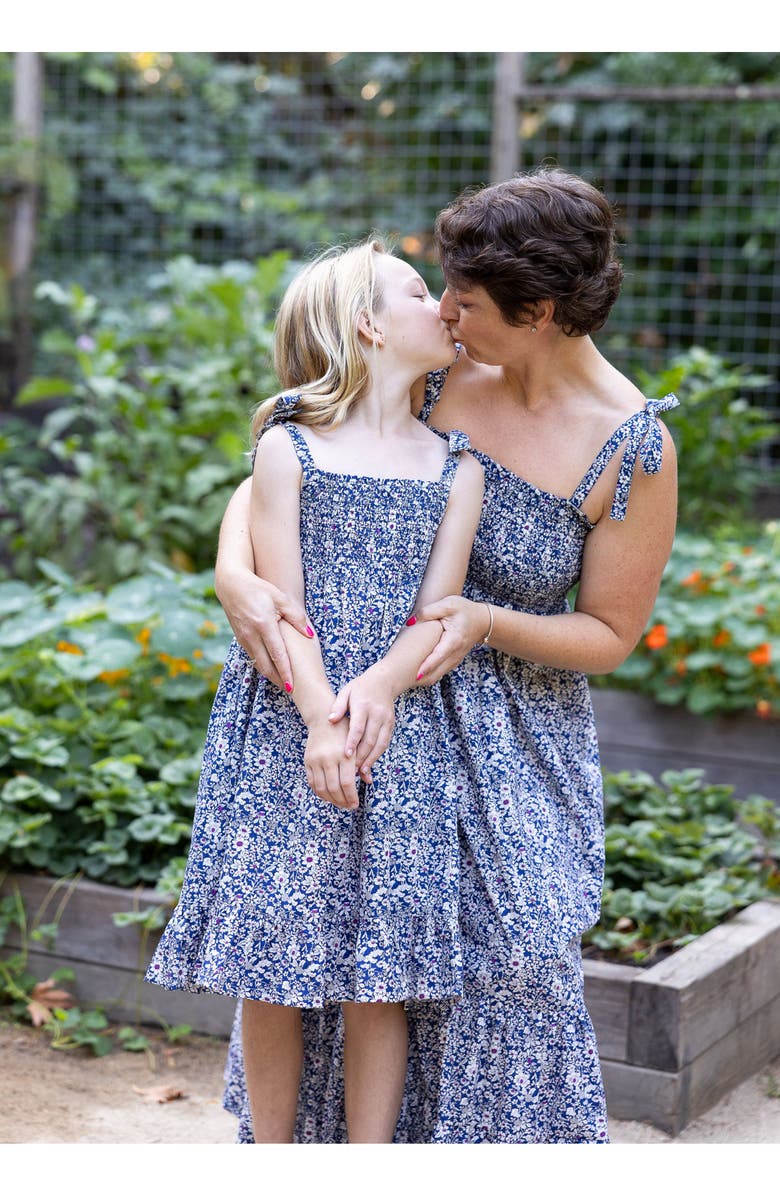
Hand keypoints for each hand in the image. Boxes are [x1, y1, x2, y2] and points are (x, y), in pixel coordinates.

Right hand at [215, 568, 311, 691]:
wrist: (231, 585)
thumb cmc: (260, 589)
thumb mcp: (281, 598)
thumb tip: (309, 635)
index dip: (285, 672)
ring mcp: (243, 638)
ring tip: (284, 683)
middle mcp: (252, 634)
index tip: (292, 686)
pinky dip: (263, 665)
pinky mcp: (239, 639)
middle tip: (291, 690)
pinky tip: (273, 670)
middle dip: (278, 680)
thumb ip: (297, 617)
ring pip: (258, 663)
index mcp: (264, 624)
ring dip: (271, 675)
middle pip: (266, 665)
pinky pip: (253, 657)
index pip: (277, 654)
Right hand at [304, 718, 359, 809]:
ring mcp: (316, 760)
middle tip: (349, 806)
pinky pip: (312, 783)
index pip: (347, 783)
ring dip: (331, 800)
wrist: (323, 718)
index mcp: (344, 754)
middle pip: (334, 788)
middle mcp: (328, 758)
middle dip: (343, 801)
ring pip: (322, 788)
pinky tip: (328, 796)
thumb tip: (369, 781)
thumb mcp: (356, 744)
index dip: (351, 797)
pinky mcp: (307, 761)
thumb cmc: (345, 731)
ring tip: (340, 803)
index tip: (356, 803)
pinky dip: (320, 793)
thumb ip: (362, 763)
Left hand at [328, 665, 395, 783]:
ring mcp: (386, 720)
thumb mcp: (345, 692)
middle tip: (351, 771)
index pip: (358, 727)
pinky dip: (377, 755)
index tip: (346, 755)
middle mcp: (377, 714)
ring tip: (362, 772)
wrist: (383, 681)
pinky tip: (369, 764)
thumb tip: (330, 720)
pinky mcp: (391, 725)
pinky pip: (384, 743)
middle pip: (369, 740)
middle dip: (361, 757)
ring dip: (371, 759)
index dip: (352, 742)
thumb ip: (338, 706)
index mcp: (363, 706)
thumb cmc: (359, 688)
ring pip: (379, 744)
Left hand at [410, 596, 487, 683]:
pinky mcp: (452, 662)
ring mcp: (455, 660)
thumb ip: (428, 611)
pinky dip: (428, 675)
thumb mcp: (448, 604)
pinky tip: (414, 676)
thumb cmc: (463, 610)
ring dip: (424, 679)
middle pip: (437, 671)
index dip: (428, 666)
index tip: (416, 675)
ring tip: (405, 681)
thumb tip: (410, 621)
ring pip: (438, 675)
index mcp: (454, 639)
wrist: (482, 621)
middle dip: (422, 678)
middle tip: (402, 681)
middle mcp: (455, 653)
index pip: (439, 656)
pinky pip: (439, 672)